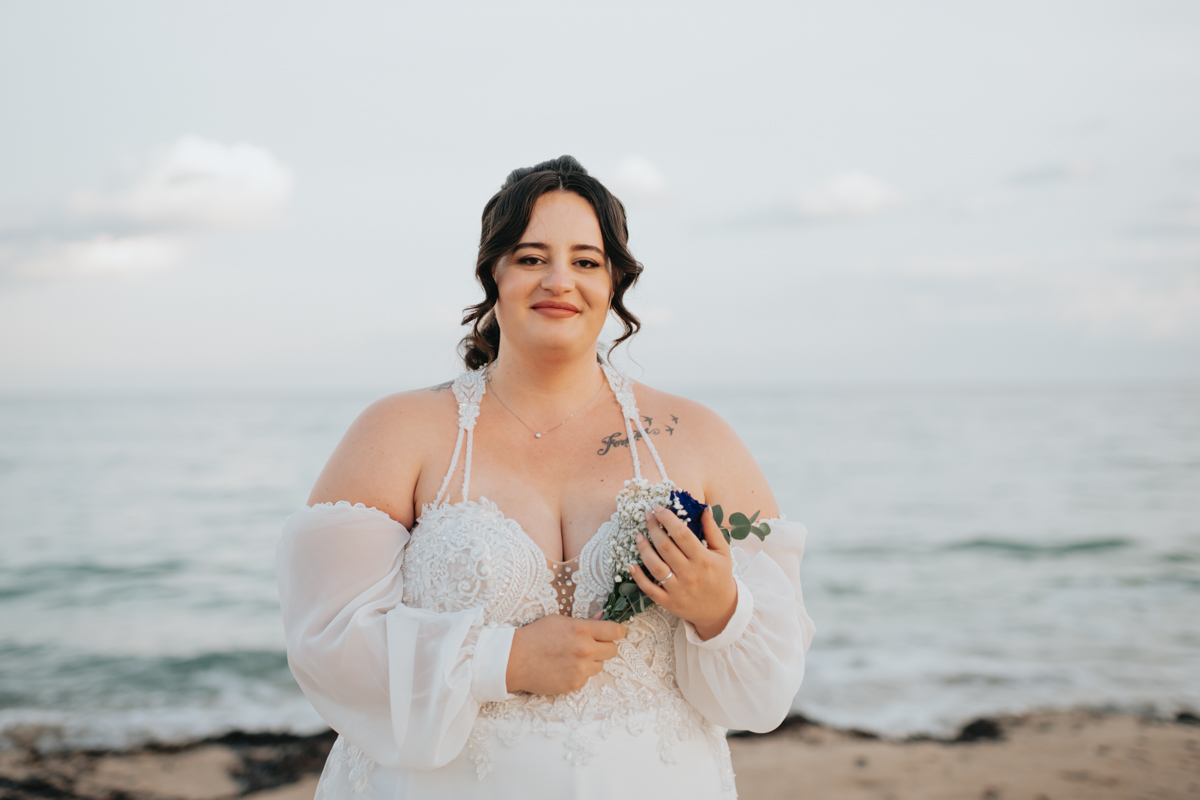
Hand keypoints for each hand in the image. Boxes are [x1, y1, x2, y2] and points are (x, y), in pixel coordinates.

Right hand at [506, 614, 625, 694]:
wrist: (515, 660)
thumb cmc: (535, 636)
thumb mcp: (559, 621)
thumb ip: (584, 621)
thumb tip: (602, 618)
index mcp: (582, 630)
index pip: (616, 631)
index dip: (617, 631)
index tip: (614, 633)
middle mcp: (585, 650)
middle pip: (613, 650)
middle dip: (605, 646)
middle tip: (592, 645)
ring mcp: (581, 669)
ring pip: (600, 665)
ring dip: (592, 661)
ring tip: (572, 657)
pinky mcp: (575, 685)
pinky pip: (587, 678)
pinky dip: (579, 674)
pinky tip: (564, 668)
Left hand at [630, 505, 737, 640]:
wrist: (721, 610)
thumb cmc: (720, 576)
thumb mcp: (723, 552)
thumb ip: (712, 530)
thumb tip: (704, 507)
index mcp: (703, 559)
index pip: (682, 534)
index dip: (667, 519)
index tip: (658, 508)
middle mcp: (689, 574)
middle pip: (665, 547)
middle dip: (653, 528)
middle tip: (647, 515)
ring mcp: (678, 589)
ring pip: (655, 566)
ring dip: (643, 549)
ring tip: (638, 536)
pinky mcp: (669, 602)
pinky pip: (649, 589)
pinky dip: (638, 577)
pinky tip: (631, 564)